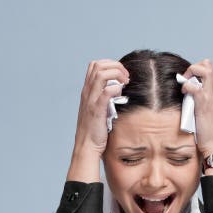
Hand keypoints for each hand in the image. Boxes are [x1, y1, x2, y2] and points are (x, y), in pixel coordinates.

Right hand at [67, 59, 129, 182]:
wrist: (87, 147)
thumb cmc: (95, 131)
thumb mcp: (98, 110)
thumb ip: (104, 99)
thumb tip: (119, 91)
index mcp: (87, 91)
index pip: (95, 65)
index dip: (110, 64)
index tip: (122, 75)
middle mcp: (87, 93)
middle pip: (98, 65)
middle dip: (115, 66)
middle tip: (126, 77)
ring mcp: (90, 100)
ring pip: (101, 73)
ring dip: (116, 74)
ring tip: (125, 83)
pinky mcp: (97, 110)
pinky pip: (105, 92)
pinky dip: (115, 88)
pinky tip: (121, 94)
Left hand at [179, 59, 212, 161]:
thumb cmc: (211, 135)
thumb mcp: (208, 116)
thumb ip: (201, 105)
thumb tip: (189, 101)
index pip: (208, 72)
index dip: (196, 73)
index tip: (187, 83)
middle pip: (208, 65)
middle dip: (193, 68)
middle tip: (185, 80)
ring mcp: (211, 96)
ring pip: (205, 69)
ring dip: (191, 72)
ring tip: (184, 86)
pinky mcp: (204, 103)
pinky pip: (195, 86)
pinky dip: (187, 86)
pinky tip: (183, 93)